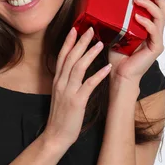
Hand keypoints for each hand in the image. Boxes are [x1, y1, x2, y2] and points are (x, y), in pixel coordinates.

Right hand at [43, 26, 111, 148]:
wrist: (56, 135)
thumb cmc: (61, 116)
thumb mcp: (61, 95)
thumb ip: (66, 82)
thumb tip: (74, 71)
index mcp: (58, 80)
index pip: (62, 56)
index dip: (68, 42)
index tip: (75, 29)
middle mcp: (61, 83)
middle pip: (70, 57)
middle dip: (80, 42)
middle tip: (90, 29)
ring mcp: (68, 91)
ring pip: (78, 67)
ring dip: (90, 54)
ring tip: (100, 43)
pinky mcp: (77, 101)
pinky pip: (88, 84)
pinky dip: (98, 75)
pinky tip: (108, 67)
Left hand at [108, 0, 164, 84]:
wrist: (118, 75)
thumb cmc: (117, 55)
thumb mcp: (115, 30)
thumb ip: (115, 18)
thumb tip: (106, 0)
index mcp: (148, 25)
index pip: (155, 4)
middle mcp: (155, 30)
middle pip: (162, 6)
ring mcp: (157, 39)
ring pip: (161, 16)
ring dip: (149, 4)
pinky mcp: (155, 47)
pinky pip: (154, 31)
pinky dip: (146, 22)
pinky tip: (137, 17)